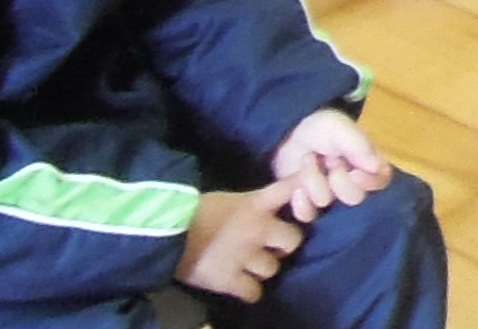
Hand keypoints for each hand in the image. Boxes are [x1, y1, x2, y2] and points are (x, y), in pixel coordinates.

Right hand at [180, 184, 306, 302]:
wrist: (165, 232)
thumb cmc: (191, 210)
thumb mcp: (227, 200)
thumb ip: (250, 205)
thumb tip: (262, 211)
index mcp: (256, 204)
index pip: (291, 187)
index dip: (305, 186)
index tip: (313, 185)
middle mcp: (258, 229)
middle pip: (293, 240)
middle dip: (283, 245)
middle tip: (269, 247)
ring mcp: (246, 256)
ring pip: (272, 269)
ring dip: (262, 269)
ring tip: (248, 267)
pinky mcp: (229, 280)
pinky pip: (254, 292)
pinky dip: (249, 291)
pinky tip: (241, 285)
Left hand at [268, 109, 389, 218]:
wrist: (285, 137)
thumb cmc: (319, 129)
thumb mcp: (338, 126)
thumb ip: (358, 143)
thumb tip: (377, 167)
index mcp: (366, 163)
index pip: (380, 180)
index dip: (370, 182)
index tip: (355, 173)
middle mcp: (352, 184)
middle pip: (356, 198)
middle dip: (340, 183)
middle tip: (330, 164)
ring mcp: (330, 198)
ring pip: (328, 204)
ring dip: (315, 182)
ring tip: (307, 161)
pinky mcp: (309, 208)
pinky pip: (308, 215)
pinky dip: (301, 203)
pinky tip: (297, 189)